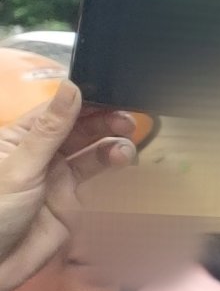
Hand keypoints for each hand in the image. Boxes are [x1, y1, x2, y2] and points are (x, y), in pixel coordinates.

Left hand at [0, 82, 134, 290]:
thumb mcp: (20, 167)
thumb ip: (49, 130)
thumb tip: (71, 88)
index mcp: (20, 138)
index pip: (58, 111)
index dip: (85, 101)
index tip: (113, 94)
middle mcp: (41, 155)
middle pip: (80, 128)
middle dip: (106, 121)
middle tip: (127, 122)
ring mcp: (58, 179)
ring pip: (93, 152)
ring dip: (113, 145)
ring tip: (124, 151)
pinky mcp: (72, 202)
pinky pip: (98, 180)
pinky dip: (114, 170)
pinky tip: (124, 163)